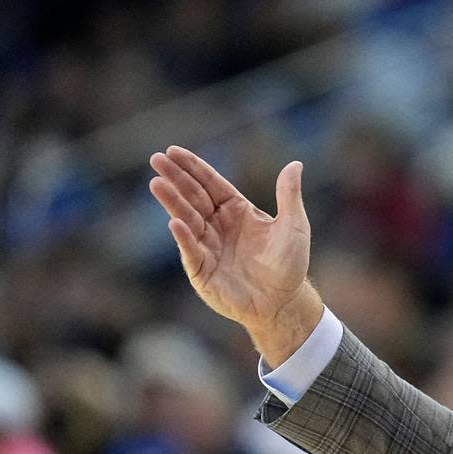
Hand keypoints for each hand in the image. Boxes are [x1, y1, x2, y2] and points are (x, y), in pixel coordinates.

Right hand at [149, 146, 322, 364]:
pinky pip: (191, 251)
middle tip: (156, 159)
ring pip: (187, 219)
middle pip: (193, 197)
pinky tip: (175, 223)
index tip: (173, 151)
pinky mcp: (202, 270)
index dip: (193, 168)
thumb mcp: (293, 226)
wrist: (283, 302)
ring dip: (172, 202)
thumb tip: (295, 164)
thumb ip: (289, 196)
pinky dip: (184, 237)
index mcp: (236, 210)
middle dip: (175, 178)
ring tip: (157, 184)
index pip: (210, 184)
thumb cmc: (289, 264)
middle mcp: (218, 225)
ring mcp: (208, 247)